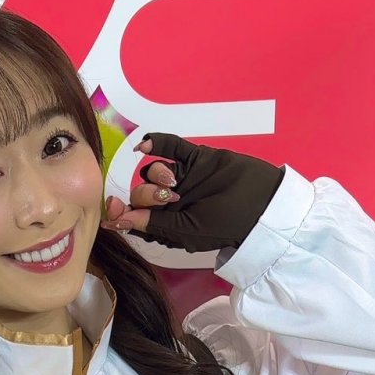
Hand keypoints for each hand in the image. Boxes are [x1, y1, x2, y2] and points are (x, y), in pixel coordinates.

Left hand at [103, 134, 283, 252]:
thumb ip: (154, 224)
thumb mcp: (186, 231)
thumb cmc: (224, 225)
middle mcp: (169, 203)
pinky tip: (145, 144)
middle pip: (140, 194)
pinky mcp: (192, 158)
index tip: (114, 209)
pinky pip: (169, 146)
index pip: (134, 218)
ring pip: (151, 172)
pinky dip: (156, 142)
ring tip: (174, 182)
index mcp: (166, 225)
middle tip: (168, 198)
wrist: (260, 204)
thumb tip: (119, 220)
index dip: (121, 213)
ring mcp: (180, 178)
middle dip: (146, 196)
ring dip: (156, 175)